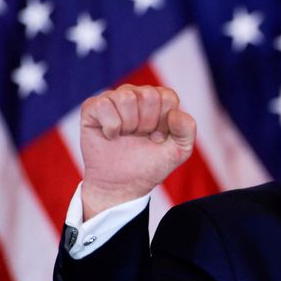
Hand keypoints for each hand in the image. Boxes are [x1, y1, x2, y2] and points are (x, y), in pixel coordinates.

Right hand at [79, 84, 195, 219]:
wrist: (122, 185)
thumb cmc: (149, 165)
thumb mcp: (178, 151)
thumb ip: (187, 130)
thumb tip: (175, 113)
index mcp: (157, 100)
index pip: (167, 97)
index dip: (164, 122)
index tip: (157, 138)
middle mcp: (135, 95)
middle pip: (148, 95)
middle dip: (147, 123)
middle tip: (140, 138)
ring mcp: (113, 99)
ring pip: (126, 97)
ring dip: (128, 125)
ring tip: (125, 137)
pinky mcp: (92, 108)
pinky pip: (104, 105)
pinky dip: (110, 127)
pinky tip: (110, 136)